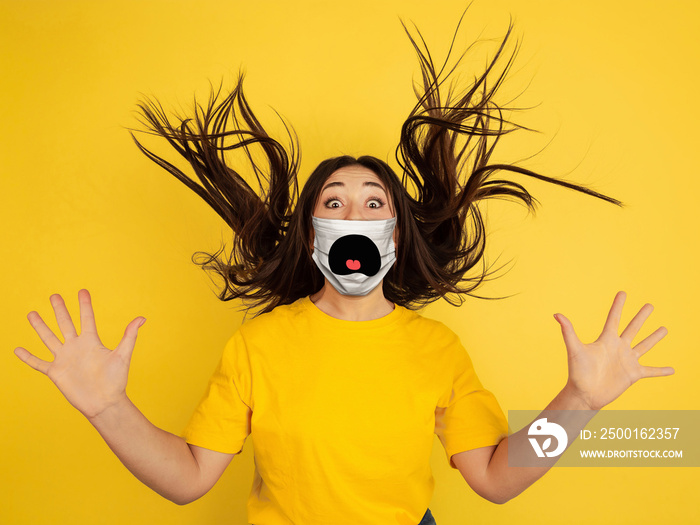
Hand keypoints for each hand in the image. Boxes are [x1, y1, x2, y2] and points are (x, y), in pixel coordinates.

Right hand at [14, 289, 145, 418]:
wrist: (104, 402)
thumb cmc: (116, 380)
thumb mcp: (123, 355)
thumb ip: (129, 336)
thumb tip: (142, 318)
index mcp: (92, 341)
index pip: (87, 318)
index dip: (84, 305)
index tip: (82, 291)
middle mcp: (77, 347)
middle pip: (65, 323)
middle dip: (60, 309)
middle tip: (54, 295)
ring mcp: (65, 358)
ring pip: (49, 338)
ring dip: (40, 326)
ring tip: (32, 313)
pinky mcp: (56, 372)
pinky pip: (38, 363)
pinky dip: (27, 357)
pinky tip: (17, 349)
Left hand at [554, 291, 672, 410]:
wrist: (584, 393)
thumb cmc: (577, 371)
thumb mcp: (574, 349)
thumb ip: (568, 331)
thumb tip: (556, 314)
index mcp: (606, 340)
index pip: (614, 318)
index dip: (618, 305)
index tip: (623, 292)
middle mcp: (618, 347)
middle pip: (633, 328)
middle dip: (641, 316)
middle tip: (650, 305)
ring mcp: (626, 360)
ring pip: (644, 346)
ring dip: (654, 338)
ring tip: (664, 329)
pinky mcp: (632, 374)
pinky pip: (650, 371)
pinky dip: (661, 371)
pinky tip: (672, 370)